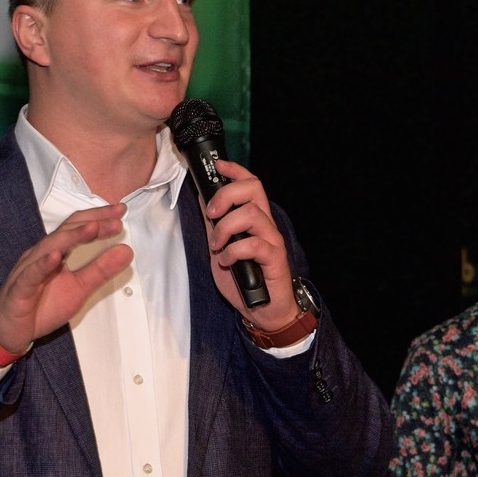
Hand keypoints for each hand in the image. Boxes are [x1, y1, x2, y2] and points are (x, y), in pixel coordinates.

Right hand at [0, 204, 132, 354]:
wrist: (8, 329)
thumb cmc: (39, 306)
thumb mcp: (79, 289)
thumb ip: (100, 270)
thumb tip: (126, 251)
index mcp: (56, 252)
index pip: (78, 227)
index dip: (99, 218)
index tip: (121, 212)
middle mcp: (41, 254)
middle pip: (66, 230)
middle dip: (92, 222)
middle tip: (116, 219)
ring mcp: (28, 269)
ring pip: (50, 247)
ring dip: (72, 237)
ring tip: (93, 228)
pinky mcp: (19, 288)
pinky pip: (31, 274)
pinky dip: (43, 264)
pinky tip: (56, 257)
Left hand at [203, 158, 295, 325]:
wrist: (263, 311)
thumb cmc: (244, 280)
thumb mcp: (221, 247)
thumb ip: (215, 225)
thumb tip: (203, 200)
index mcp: (254, 219)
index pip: (250, 184)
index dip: (235, 170)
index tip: (218, 165)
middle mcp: (266, 225)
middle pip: (254, 189)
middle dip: (226, 195)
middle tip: (212, 214)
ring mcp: (272, 240)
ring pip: (251, 214)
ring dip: (226, 228)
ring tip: (217, 246)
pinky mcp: (274, 258)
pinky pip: (254, 244)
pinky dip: (234, 251)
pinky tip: (227, 261)